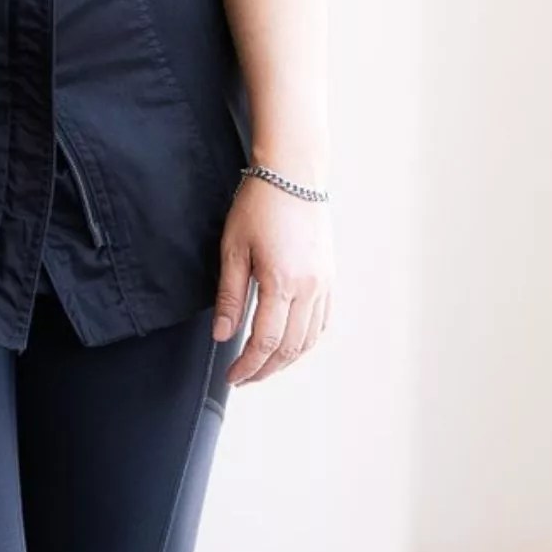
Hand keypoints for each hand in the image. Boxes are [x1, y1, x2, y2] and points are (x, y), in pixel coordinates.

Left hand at [212, 170, 332, 384]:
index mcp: (281, 282)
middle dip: (265, 369)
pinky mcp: (329, 276)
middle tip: (243, 377)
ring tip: (263, 366)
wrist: (293, 174)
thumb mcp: (233, 249)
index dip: (247, 366)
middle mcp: (308, 287)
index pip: (265, 341)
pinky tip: (289, 344)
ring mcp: (323, 283)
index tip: (232, 375)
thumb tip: (222, 335)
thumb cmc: (258, 205)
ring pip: (309, 339)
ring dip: (286, 359)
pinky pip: (322, 321)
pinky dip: (306, 340)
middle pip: (289, 347)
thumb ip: (229, 296)